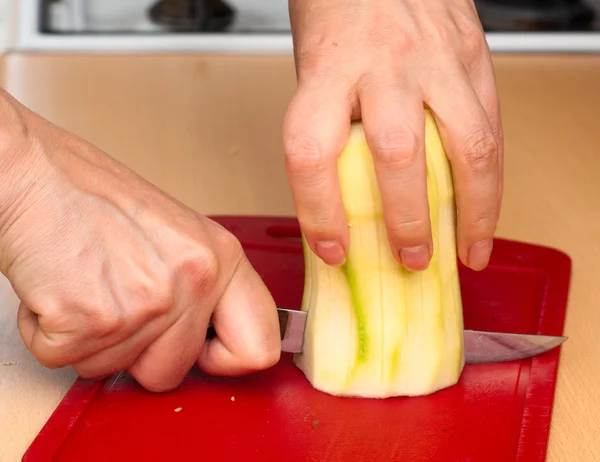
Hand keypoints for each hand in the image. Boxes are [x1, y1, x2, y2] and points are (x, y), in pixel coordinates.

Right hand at [0, 90, 280, 391]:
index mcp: (220, 258)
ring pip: (111, 371)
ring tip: (86, 282)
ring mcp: (145, 304)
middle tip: (117, 301)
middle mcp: (192, 282)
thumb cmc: (92, 195)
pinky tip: (59, 288)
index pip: (259, 347)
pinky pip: (64, 360)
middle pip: (171, 372)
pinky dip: (50, 334)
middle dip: (137, 352)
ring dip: (90, 338)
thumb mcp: (177, 234)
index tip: (202, 352)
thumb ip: (202, 287)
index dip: (225, 360)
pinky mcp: (90, 321)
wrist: (32, 172)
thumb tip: (213, 336)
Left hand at [284, 0, 502, 271]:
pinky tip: (485, 211)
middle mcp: (384, 66)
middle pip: (397, 154)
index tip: (332, 249)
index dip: (319, 212)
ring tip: (468, 251)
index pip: (312, 152)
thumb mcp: (315, 69)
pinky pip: (491, 127)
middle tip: (410, 260)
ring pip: (466, 145)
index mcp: (329, 69)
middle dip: (408, 220)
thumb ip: (331, 128)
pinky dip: (492, 179)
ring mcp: (435, 61)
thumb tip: (343, 204)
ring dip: (472, 211)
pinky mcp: (472, 58)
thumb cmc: (340, 13)